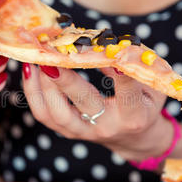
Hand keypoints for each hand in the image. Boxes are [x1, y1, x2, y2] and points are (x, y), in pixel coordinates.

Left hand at [21, 63, 172, 160]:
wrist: (135, 137)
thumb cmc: (146, 104)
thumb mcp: (151, 85)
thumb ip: (129, 67)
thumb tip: (101, 44)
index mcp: (135, 115)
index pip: (127, 93)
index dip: (120, 75)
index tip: (112, 55)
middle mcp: (107, 126)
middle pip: (83, 102)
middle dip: (65, 77)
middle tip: (51, 53)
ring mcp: (85, 132)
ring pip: (57, 113)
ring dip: (43, 84)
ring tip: (37, 59)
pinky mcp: (69, 132)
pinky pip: (45, 115)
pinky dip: (34, 93)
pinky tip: (31, 71)